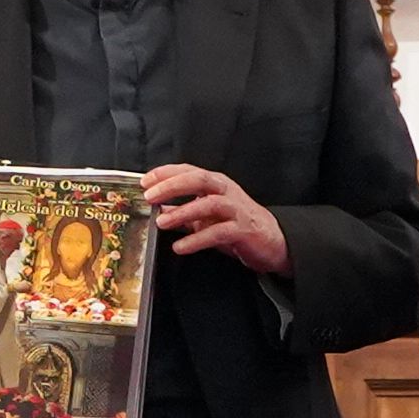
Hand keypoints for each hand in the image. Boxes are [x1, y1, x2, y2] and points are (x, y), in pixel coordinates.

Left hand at [143, 164, 288, 275]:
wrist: (273, 241)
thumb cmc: (237, 224)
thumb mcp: (206, 216)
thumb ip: (184, 212)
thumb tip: (159, 211)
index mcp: (216, 184)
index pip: (189, 170)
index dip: (166, 173)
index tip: (145, 180)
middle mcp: (226, 191)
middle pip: (199, 179)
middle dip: (172, 185)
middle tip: (150, 196)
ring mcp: (236, 209)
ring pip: (208, 204)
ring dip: (182, 212)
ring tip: (161, 223)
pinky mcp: (242, 230)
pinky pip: (217, 233)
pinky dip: (196, 240)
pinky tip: (180, 247)